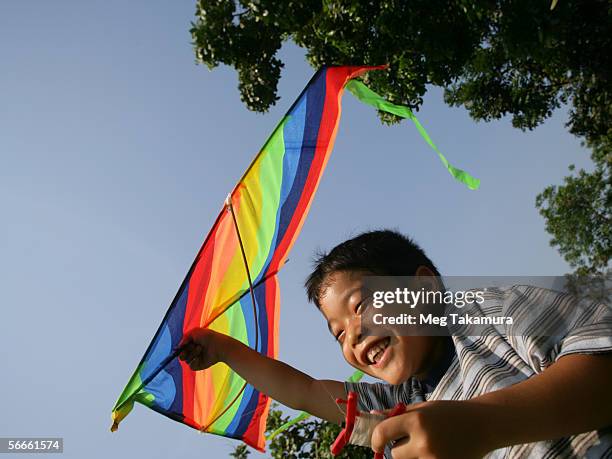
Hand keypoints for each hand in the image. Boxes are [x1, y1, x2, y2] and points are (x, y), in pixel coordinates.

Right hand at [178, 328, 225, 370]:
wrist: (219, 346)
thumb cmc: (208, 337)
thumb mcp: (195, 332)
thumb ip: (185, 337)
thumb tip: (178, 346)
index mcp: (191, 344)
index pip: (181, 349)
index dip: (179, 349)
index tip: (179, 348)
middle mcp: (193, 352)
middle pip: (181, 356)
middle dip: (184, 351)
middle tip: (191, 347)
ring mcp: (196, 359)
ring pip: (186, 360)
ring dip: (192, 353)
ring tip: (200, 348)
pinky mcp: (199, 365)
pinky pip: (191, 366)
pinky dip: (194, 361)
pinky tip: (200, 357)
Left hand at [371, 400, 489, 458]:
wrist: (483, 425)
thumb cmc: (449, 413)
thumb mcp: (423, 408)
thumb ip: (397, 414)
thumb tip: (371, 416)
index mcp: (417, 420)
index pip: (383, 433)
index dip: (376, 439)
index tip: (377, 442)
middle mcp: (424, 441)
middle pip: (395, 454)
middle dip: (400, 448)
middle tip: (415, 439)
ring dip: (413, 457)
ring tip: (430, 445)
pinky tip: (437, 452)